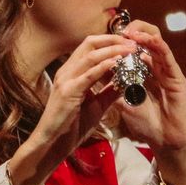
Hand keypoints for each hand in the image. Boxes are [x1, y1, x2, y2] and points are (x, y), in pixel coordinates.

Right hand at [7, 34, 134, 184]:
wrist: (53, 144)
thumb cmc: (71, 127)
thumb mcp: (96, 106)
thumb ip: (109, 92)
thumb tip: (128, 81)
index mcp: (71, 72)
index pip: (90, 47)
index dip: (110, 41)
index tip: (129, 43)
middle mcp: (66, 71)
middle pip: (90, 44)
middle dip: (113, 40)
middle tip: (132, 42)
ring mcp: (66, 80)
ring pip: (90, 55)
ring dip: (112, 50)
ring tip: (130, 49)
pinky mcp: (68, 92)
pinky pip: (88, 74)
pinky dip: (104, 66)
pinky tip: (117, 62)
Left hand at [117, 20, 185, 184]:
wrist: (165, 142)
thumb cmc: (147, 125)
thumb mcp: (125, 104)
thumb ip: (114, 89)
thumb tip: (96, 75)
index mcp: (143, 74)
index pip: (133, 51)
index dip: (121, 43)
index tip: (107, 38)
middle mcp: (156, 70)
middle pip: (146, 43)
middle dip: (133, 33)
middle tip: (120, 31)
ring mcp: (167, 72)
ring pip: (157, 45)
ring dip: (144, 35)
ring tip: (131, 31)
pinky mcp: (177, 78)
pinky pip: (168, 58)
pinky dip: (158, 47)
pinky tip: (148, 40)